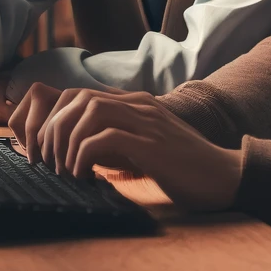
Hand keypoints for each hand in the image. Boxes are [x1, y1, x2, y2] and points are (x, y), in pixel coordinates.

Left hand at [10, 84, 242, 211]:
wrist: (225, 176)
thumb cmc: (184, 168)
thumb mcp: (145, 146)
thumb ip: (119, 139)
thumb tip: (79, 150)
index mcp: (137, 103)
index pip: (80, 93)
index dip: (54, 119)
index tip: (45, 150)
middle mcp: (140, 105)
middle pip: (78, 98)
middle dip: (54, 130)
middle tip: (49, 163)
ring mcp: (148, 121)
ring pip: (89, 112)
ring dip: (67, 141)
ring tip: (64, 169)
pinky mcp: (153, 144)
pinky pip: (106, 137)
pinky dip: (85, 155)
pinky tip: (82, 176)